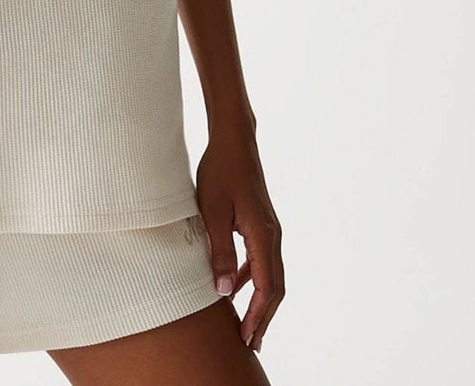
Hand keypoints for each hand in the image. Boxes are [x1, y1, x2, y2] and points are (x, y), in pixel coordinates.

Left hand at [195, 127, 284, 351]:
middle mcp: (273, 237)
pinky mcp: (260, 225)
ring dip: (258, 301)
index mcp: (264, 236)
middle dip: (263, 317)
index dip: (258, 316)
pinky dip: (249, 279)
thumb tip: (221, 291)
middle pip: (274, 288)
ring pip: (268, 275)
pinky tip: (231, 287)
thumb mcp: (212, 212)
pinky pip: (259, 260)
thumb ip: (218, 251)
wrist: (233, 143)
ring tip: (245, 325)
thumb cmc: (220, 172)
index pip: (265, 288)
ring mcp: (268, 231)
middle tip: (251, 344)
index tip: (248, 338)